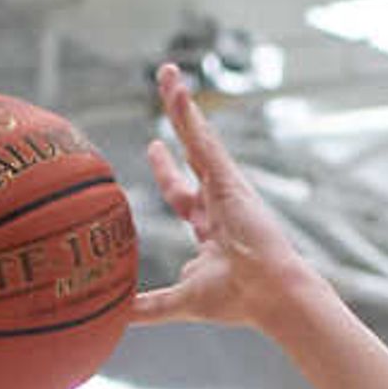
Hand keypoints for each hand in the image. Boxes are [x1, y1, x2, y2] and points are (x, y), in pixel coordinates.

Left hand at [131, 66, 320, 333]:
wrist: (271, 295)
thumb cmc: (238, 300)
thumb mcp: (181, 302)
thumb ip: (148, 306)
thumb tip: (116, 316)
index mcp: (211, 226)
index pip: (183, 193)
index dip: (167, 172)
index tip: (154, 149)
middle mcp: (219, 200)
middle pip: (191, 152)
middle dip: (178, 123)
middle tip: (167, 91)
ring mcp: (225, 186)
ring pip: (197, 136)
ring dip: (180, 103)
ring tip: (167, 72)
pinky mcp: (229, 177)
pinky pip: (202, 137)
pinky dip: (188, 112)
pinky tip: (175, 87)